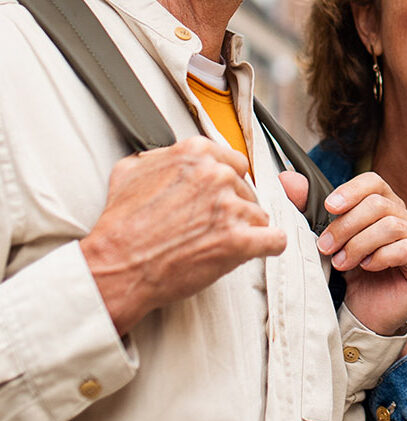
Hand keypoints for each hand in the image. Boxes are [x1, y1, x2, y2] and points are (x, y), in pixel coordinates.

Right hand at [82, 137, 285, 335]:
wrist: (115, 267)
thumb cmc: (120, 225)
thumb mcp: (130, 171)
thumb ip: (161, 156)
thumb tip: (172, 154)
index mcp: (195, 153)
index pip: (235, 162)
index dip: (227, 183)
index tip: (218, 196)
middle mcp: (216, 175)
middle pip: (248, 189)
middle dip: (233, 207)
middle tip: (207, 225)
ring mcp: (230, 208)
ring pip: (259, 215)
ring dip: (244, 229)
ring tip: (215, 242)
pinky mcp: (239, 240)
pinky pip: (275, 239)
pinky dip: (269, 245)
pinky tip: (258, 248)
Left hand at [314, 173, 406, 336]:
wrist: (363, 317)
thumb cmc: (351, 277)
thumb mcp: (328, 240)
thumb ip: (308, 209)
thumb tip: (287, 179)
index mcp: (388, 208)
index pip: (375, 183)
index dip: (351, 191)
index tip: (329, 207)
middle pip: (379, 204)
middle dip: (347, 225)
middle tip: (326, 248)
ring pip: (391, 225)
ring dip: (359, 244)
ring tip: (342, 263)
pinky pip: (406, 248)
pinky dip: (380, 257)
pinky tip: (367, 268)